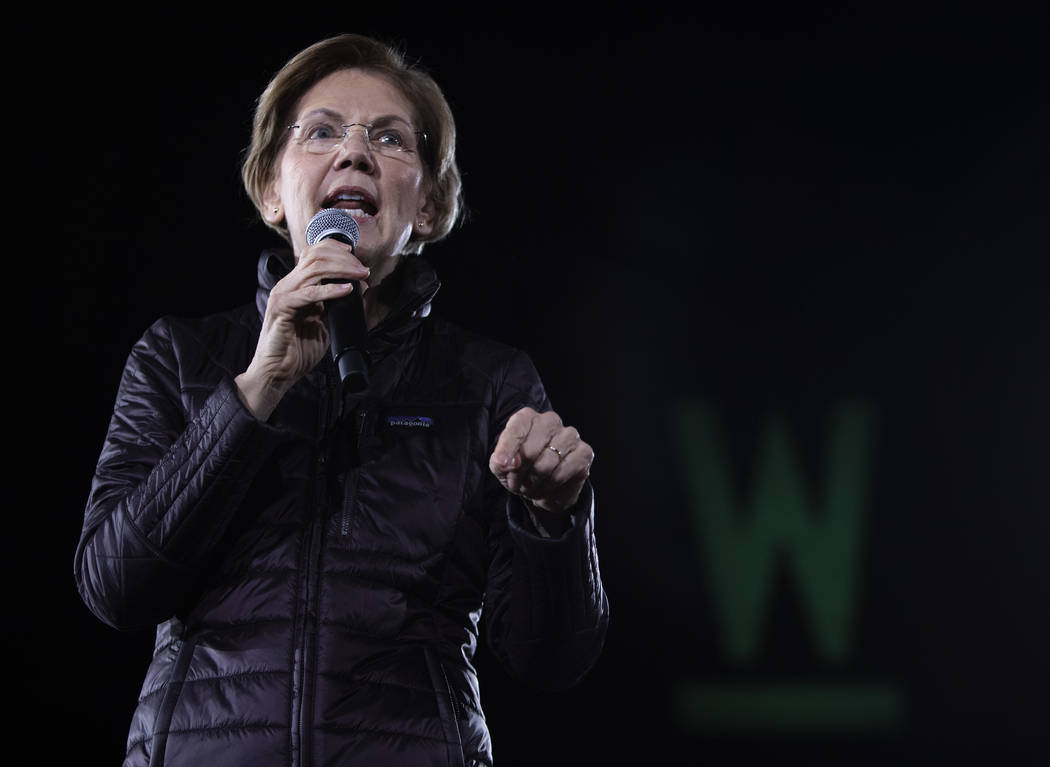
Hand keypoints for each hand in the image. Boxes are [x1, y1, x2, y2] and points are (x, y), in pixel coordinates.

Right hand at [235, 241, 369, 419]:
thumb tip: (357, 287)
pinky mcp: (282, 308)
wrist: (277, 372)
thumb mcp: (323, 321)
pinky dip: (330, 290)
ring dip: (342, 270)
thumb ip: (335, 304)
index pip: (313, 254)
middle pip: (316, 256)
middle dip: (344, 259)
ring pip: (314, 269)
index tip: (356, 257)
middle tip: (363, 270)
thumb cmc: (298, 350)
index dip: (335, 249)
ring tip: (360, 276)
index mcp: (296, 286)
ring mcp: (283, 294)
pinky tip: (346, 291)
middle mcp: (288, 285)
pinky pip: (309, 294)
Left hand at [489, 407, 594, 514]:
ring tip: (533, 484)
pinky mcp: (584, 452)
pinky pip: (565, 471)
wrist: (542, 488)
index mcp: (528, 418)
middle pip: (531, 450)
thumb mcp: (501, 467)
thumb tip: (510, 461)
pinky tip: (549, 485)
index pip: (518, 427)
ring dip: (536, 481)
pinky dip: (553, 484)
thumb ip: (501, 461)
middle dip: (522, 472)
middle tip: (519, 481)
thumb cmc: (520, 471)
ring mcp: (570, 435)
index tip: (503, 464)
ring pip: (548, 463)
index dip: (508, 447)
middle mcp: (550, 421)